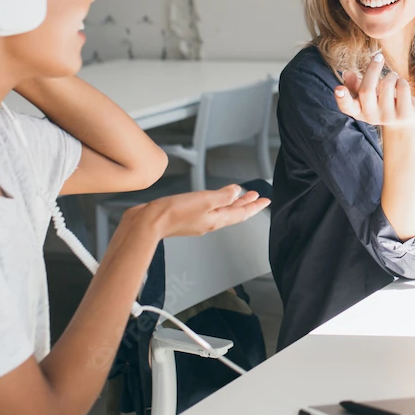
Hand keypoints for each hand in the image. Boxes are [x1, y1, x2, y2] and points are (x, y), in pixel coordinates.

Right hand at [128, 185, 269, 239]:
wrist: (149, 222)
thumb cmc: (173, 213)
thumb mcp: (204, 200)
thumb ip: (222, 196)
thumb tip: (236, 192)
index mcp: (216, 220)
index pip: (242, 213)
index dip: (255, 206)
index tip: (266, 200)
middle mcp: (209, 222)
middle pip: (233, 212)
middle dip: (246, 204)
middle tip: (257, 197)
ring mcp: (198, 221)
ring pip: (222, 211)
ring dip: (233, 202)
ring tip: (242, 195)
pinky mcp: (187, 217)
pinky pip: (209, 209)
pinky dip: (217, 202)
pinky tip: (215, 198)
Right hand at [333, 53, 414, 129]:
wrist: (405, 122)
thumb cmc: (381, 102)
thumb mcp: (366, 95)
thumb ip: (354, 85)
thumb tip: (346, 73)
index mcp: (358, 111)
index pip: (346, 106)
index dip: (341, 97)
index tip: (339, 89)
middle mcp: (370, 117)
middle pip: (367, 89)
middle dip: (373, 69)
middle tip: (379, 56)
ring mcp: (388, 117)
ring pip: (386, 84)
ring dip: (391, 75)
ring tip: (393, 78)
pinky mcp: (404, 114)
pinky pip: (402, 87)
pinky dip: (401, 81)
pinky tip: (401, 87)